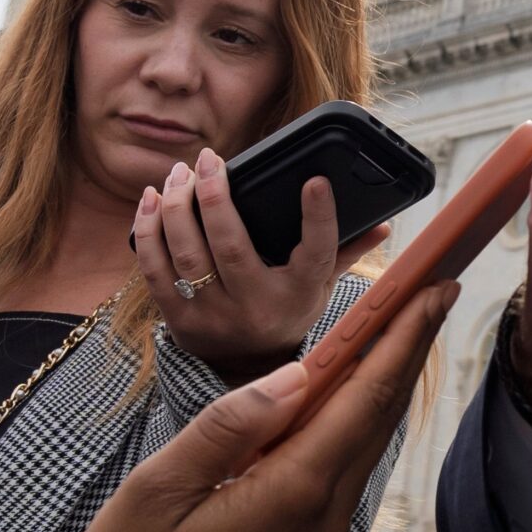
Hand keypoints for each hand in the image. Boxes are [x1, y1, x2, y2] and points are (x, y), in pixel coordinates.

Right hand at [44, 281, 455, 531]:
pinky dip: (356, 429)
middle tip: (434, 293)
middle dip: (410, 351)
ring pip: (365, 448)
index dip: (404, 336)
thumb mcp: (158, 492)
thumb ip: (229, 426)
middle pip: (380, 417)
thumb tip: (296, 374)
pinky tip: (348, 408)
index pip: (367, 395)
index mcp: (294, 493)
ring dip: (385, 389)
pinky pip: (343, 477)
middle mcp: (322, 518)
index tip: (436, 286)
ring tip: (400, 335)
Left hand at [131, 148, 388, 382]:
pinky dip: (148, 231)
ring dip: (177, 206)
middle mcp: (255, 307)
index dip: (319, 216)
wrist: (243, 372)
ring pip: (186, 253)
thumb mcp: (320, 288)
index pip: (317, 253)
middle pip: (230, 245)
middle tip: (210, 159)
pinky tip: (151, 200)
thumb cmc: (285, 313)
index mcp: (298, 296)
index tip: (314, 181)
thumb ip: (346, 252)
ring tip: (179, 173)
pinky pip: (154, 269)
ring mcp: (212, 316)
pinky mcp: (177, 319)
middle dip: (216, 195)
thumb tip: (383, 224)